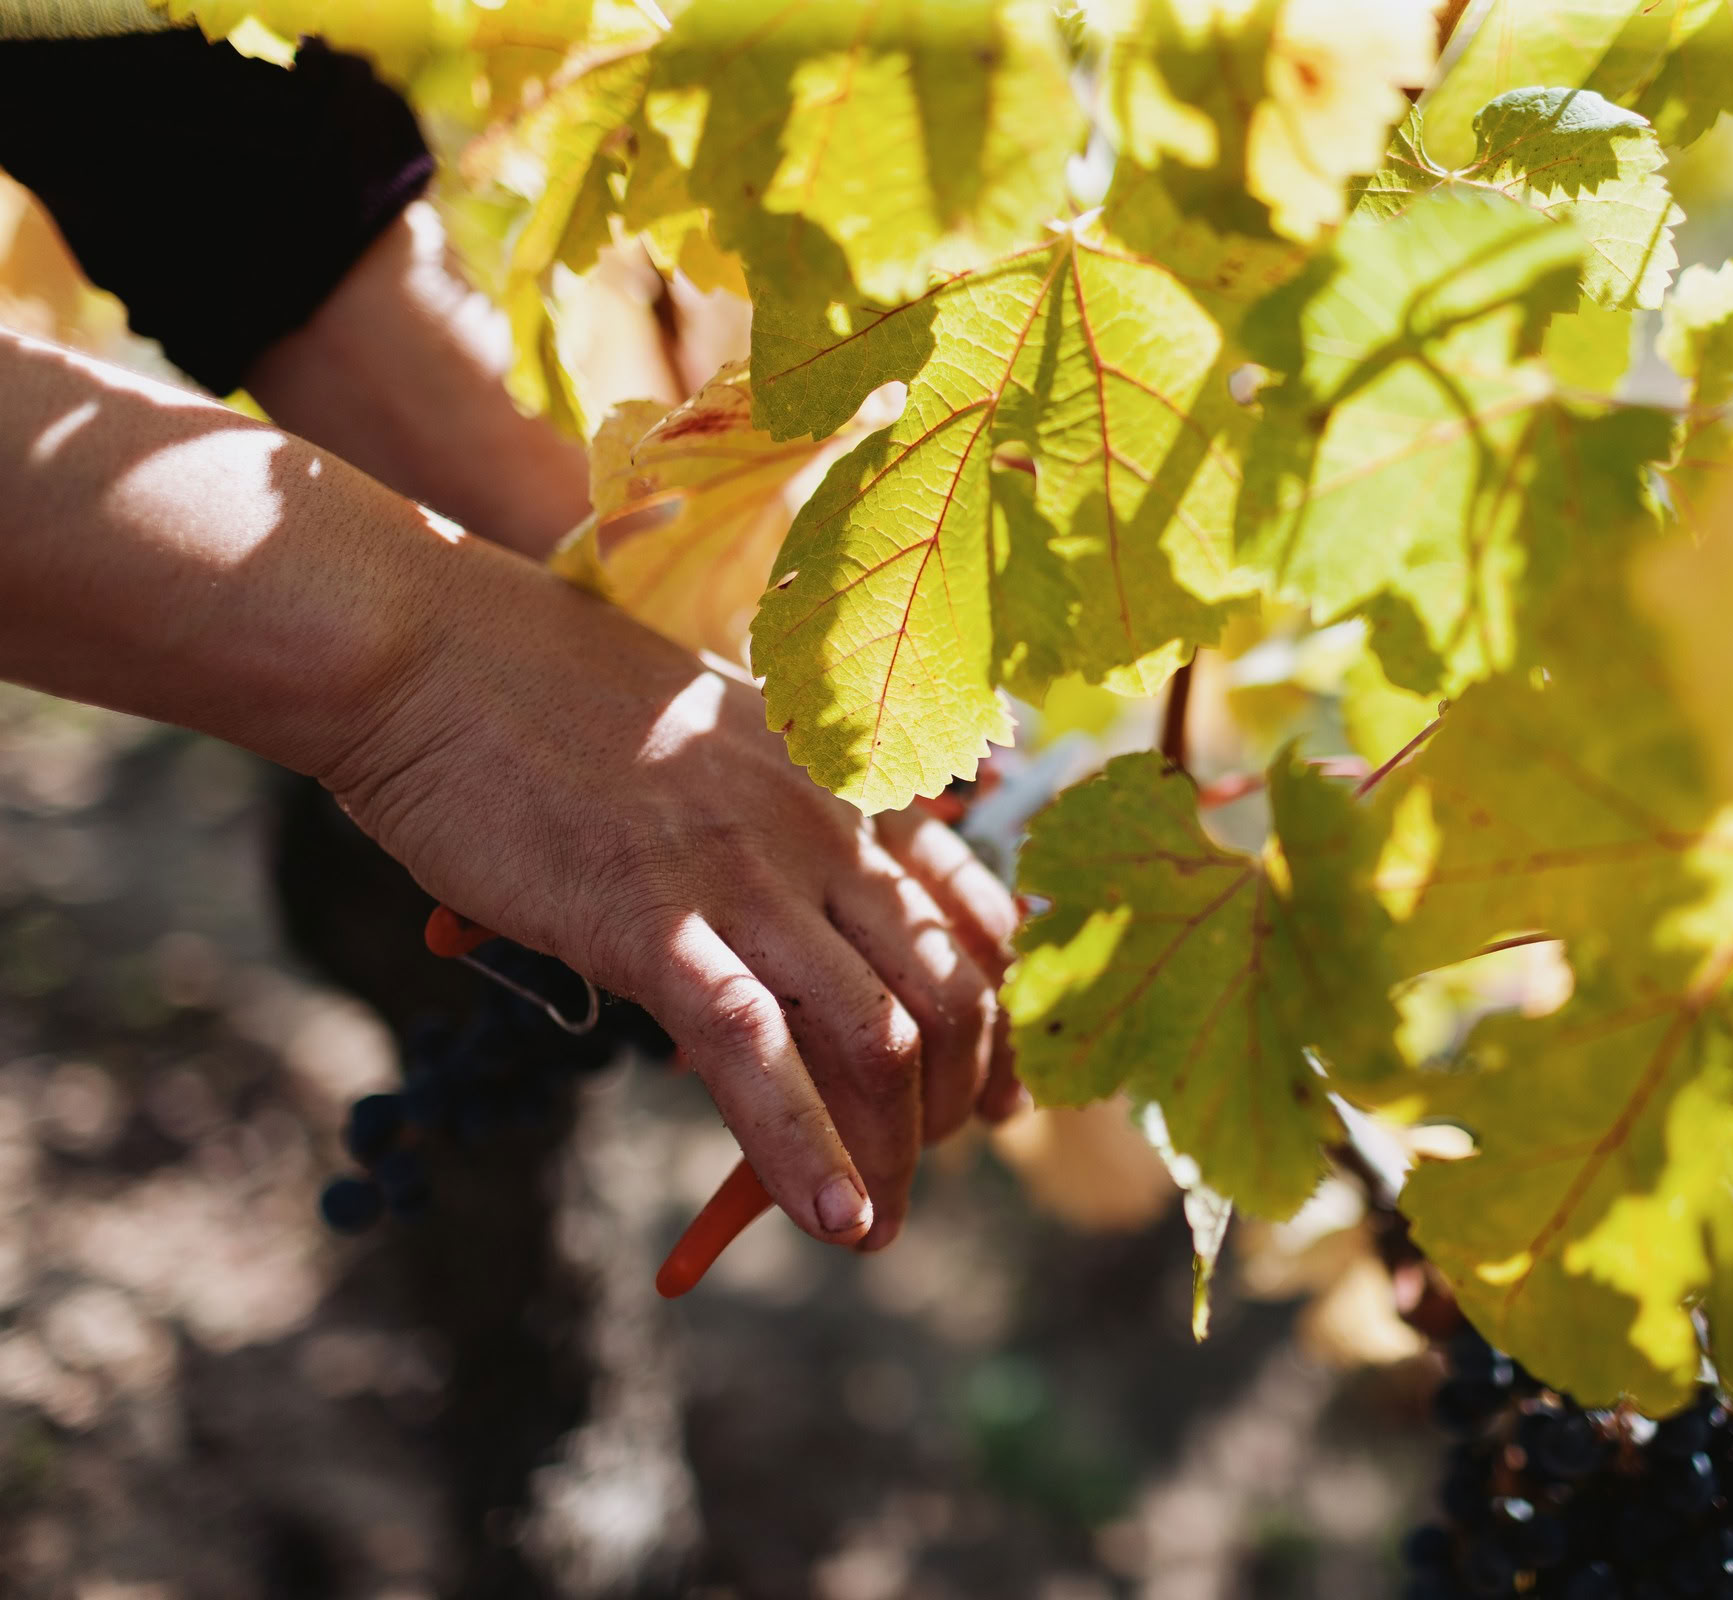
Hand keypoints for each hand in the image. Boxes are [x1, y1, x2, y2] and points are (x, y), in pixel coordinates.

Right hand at [326, 550, 1018, 1250]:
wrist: (429, 649)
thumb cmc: (551, 696)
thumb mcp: (716, 738)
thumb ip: (779, 813)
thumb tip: (790, 905)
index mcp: (845, 784)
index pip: (979, 916)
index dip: (1007, 1019)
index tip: (1006, 1095)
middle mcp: (825, 829)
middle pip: (951, 993)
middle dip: (957, 1106)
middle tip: (921, 1176)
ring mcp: (746, 873)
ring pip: (878, 1038)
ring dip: (892, 1155)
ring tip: (878, 1229)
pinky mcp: (654, 918)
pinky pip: (756, 1050)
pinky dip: (803, 1150)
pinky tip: (831, 1221)